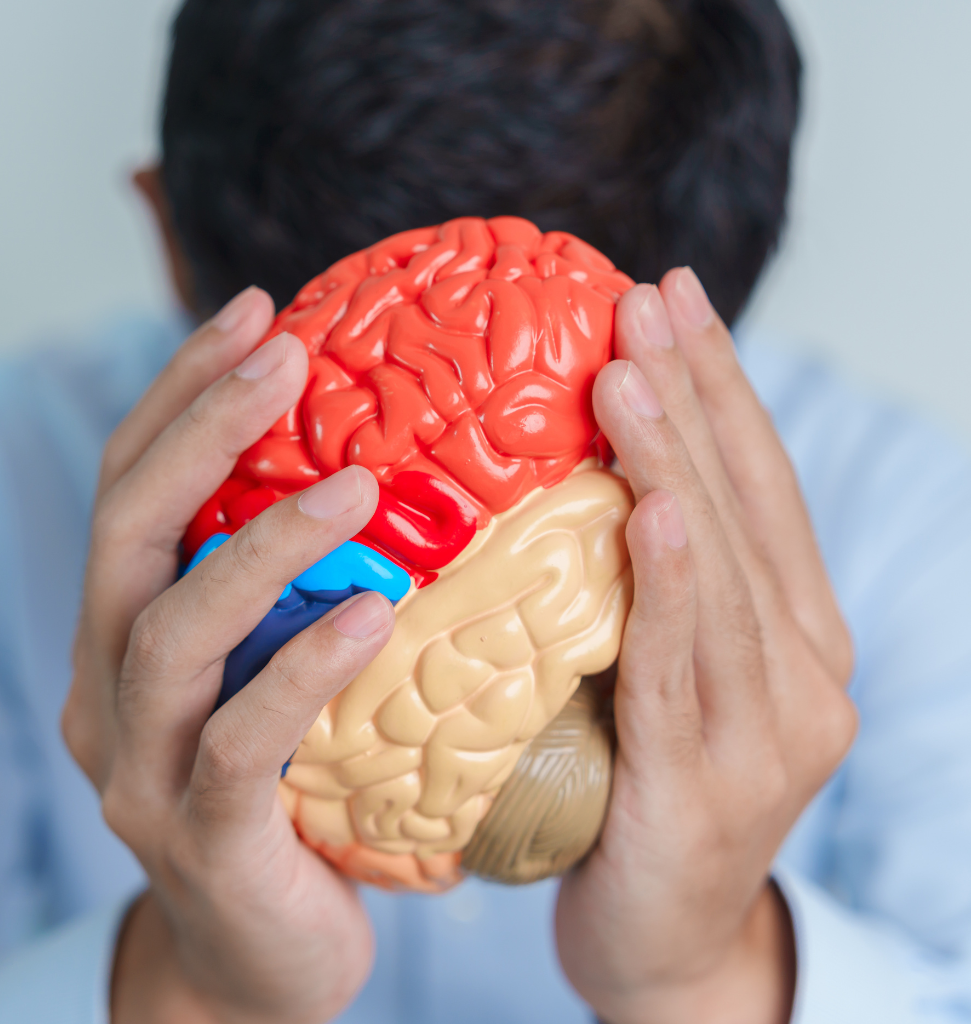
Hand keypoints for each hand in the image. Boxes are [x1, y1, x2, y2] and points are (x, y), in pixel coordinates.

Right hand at [62, 288, 394, 1023]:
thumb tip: (393, 477)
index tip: (256, 312)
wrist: (259, 962)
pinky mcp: (200, 836)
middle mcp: (109, 688)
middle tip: (281, 352)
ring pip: (172, 629)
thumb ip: (299, 594)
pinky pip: (242, 737)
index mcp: (127, 635)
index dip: (184, 394)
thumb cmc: (289, 799)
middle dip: (200, 429)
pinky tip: (369, 615)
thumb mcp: (277, 678)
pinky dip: (301, 666)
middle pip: (128, 532)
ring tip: (354, 487)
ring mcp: (141, 767)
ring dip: (261, 545)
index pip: (136, 489)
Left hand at [555, 271, 856, 1023]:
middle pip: (745, 507)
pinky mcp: (715, 789)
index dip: (719, 386)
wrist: (660, 945)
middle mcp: (804, 669)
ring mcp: (771, 731)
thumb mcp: (648, 675)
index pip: (755, 485)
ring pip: (722, 572)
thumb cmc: (636, 796)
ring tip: (631, 371)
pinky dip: (677, 585)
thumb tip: (567, 477)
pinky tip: (658, 513)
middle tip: (647, 299)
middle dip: (697, 395)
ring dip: (677, 463)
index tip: (672, 296)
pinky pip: (685, 667)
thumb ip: (637, 586)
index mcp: (793, 632)